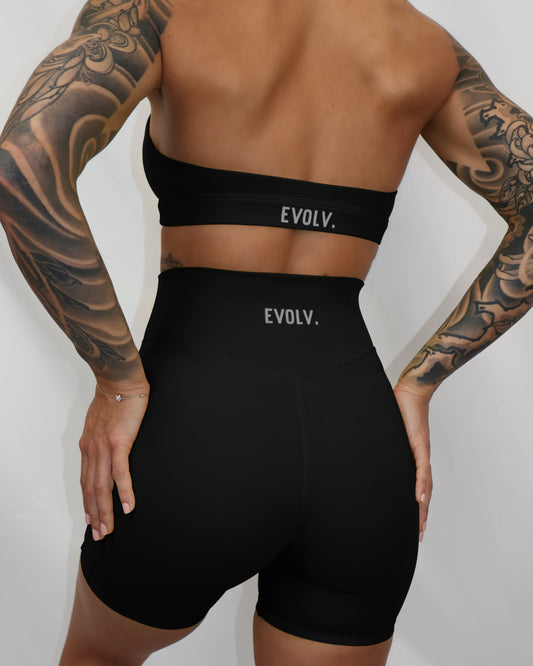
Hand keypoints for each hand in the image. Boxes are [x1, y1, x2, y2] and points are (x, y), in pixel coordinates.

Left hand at [79, 380, 149, 540]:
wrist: (119, 380)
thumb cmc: (115, 397)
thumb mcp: (101, 421)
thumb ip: (101, 437)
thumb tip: (107, 446)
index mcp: (88, 446)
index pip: (86, 480)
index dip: (88, 502)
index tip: (91, 518)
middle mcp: (91, 450)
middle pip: (91, 489)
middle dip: (94, 514)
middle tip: (99, 534)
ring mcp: (104, 448)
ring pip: (102, 487)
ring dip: (105, 511)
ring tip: (109, 529)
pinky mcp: (119, 443)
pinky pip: (120, 473)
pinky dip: (125, 492)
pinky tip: (129, 507)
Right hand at [393, 381, 432, 541]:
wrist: (411, 390)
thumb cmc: (398, 407)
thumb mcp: (387, 432)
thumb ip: (381, 444)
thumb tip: (364, 449)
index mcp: (411, 457)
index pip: (416, 486)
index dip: (416, 505)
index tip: (413, 523)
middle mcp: (419, 458)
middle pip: (423, 492)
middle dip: (421, 514)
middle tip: (418, 534)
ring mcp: (420, 452)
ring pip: (425, 485)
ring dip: (423, 506)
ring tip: (420, 525)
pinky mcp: (418, 444)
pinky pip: (421, 469)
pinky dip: (421, 485)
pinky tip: (420, 499)